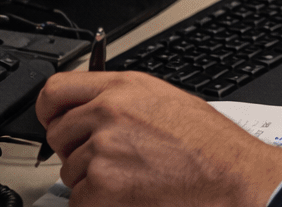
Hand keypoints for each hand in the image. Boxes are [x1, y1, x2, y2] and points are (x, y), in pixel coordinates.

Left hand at [36, 71, 281, 206]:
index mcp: (124, 86)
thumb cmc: (209, 144)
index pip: (56, 90)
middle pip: (58, 134)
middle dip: (76, 151)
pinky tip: (131, 194)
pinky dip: (98, 203)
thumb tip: (90, 109)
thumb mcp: (165, 101)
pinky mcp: (100, 185)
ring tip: (133, 177)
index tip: (55, 121)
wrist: (231, 176)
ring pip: (69, 171)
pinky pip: (79, 199)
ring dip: (92, 181)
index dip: (51, 111)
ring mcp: (102, 148)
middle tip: (109, 160)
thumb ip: (123, 100)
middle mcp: (108, 111)